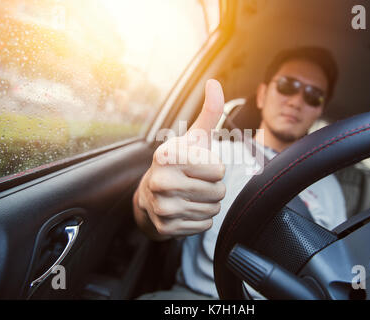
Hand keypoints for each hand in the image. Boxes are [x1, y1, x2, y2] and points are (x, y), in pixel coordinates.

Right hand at [133, 79, 225, 238]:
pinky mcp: (165, 227)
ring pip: (213, 210)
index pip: (219, 170)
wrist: (151, 194)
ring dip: (208, 203)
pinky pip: (204, 225)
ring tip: (191, 195)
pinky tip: (186, 209)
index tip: (198, 165)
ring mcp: (161, 206)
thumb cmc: (180, 162)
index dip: (214, 168)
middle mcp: (160, 180)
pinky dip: (201, 219)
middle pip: (218, 191)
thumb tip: (214, 82)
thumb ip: (209, 112)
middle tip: (196, 182)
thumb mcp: (194, 137)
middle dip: (214, 187)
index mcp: (167, 155)